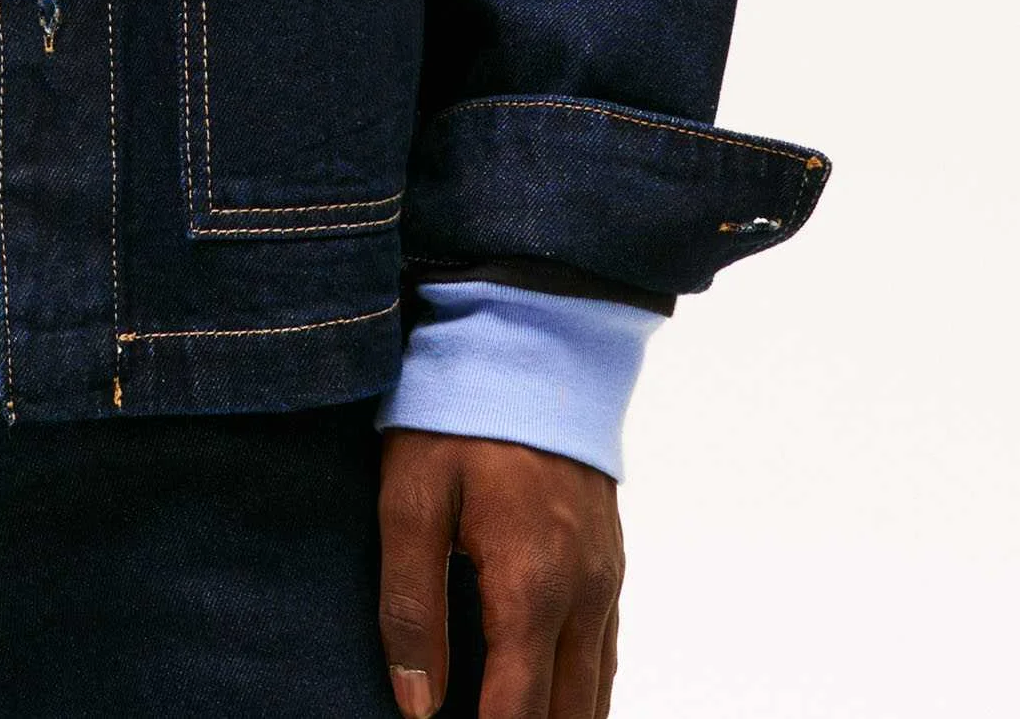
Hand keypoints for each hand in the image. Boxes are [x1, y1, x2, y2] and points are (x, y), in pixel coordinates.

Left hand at [378, 432, 623, 718]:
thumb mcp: (410, 500)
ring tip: (509, 713)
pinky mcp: (610, 559)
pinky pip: (605, 651)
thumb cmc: (459, 414)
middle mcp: (584, 595)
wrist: (530, 339)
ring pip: (595, 691)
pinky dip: (579, 688)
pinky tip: (547, 695)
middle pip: (568, 715)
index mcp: (533, 588)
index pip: (518, 715)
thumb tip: (418, 706)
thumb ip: (411, 608)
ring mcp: (606, 578)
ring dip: (558, 716)